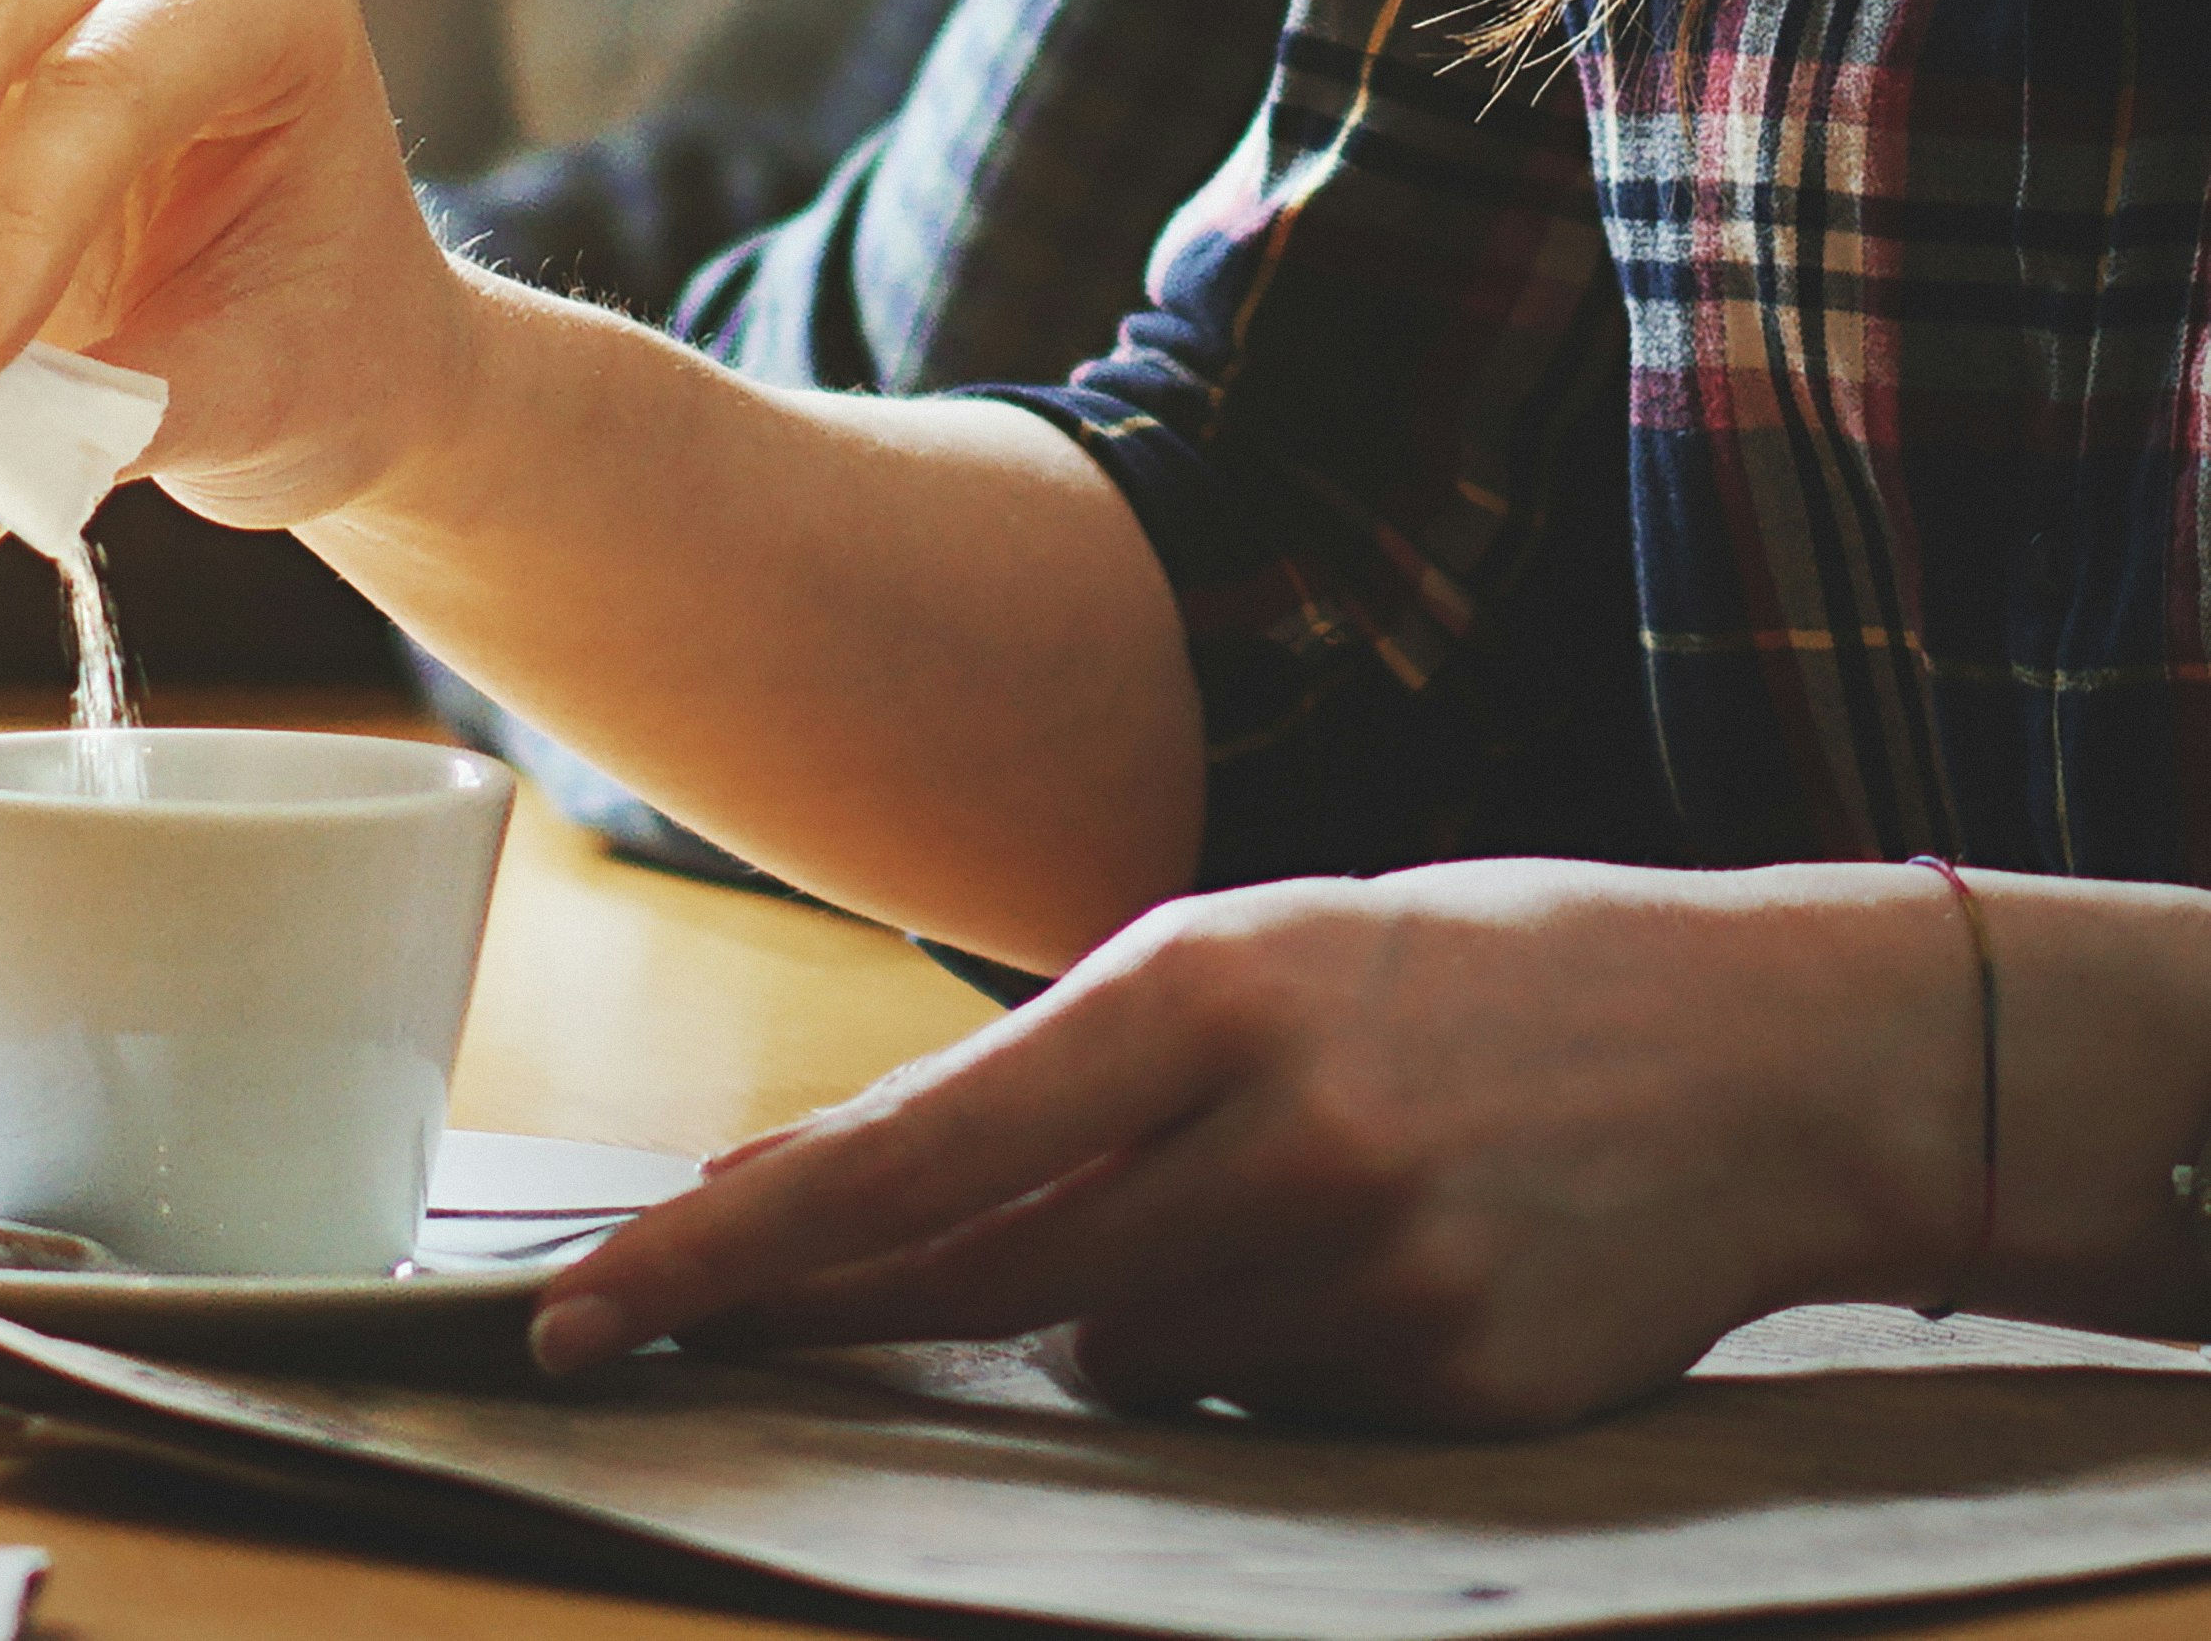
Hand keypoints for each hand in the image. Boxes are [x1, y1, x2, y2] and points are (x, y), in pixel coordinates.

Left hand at [530, 861, 1983, 1430]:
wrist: (1779, 1056)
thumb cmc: (1467, 979)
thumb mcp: (1246, 959)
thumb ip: (1039, 1077)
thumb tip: (804, 1186)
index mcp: (1204, 990)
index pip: (909, 1154)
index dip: (733, 1247)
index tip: (589, 1310)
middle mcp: (1274, 1139)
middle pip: (968, 1281)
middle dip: (812, 1313)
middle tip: (673, 1333)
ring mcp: (1368, 1280)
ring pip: (1113, 1354)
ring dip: (1124, 1301)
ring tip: (1277, 1196)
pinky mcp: (1446, 1391)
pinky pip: (1250, 1408)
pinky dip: (1262, 1351)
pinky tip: (1382, 1257)